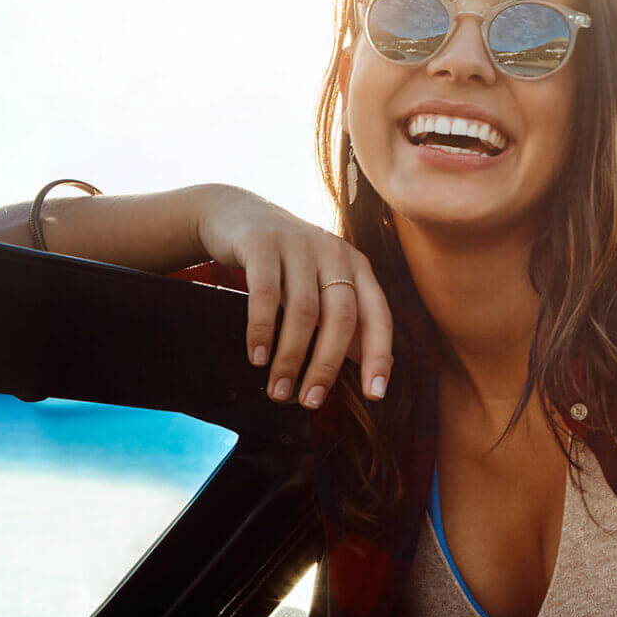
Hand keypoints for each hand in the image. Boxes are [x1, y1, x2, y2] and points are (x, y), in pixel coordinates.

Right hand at [193, 185, 392, 408]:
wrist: (237, 214)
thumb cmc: (287, 263)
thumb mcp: (322, 284)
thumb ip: (345, 319)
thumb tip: (368, 363)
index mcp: (357, 266)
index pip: (379, 316)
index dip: (379, 357)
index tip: (374, 395)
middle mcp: (335, 252)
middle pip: (341, 318)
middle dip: (326, 366)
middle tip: (310, 402)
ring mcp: (300, 244)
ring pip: (303, 311)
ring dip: (290, 358)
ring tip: (278, 391)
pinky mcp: (262, 243)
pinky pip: (265, 294)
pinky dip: (262, 331)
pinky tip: (257, 358)